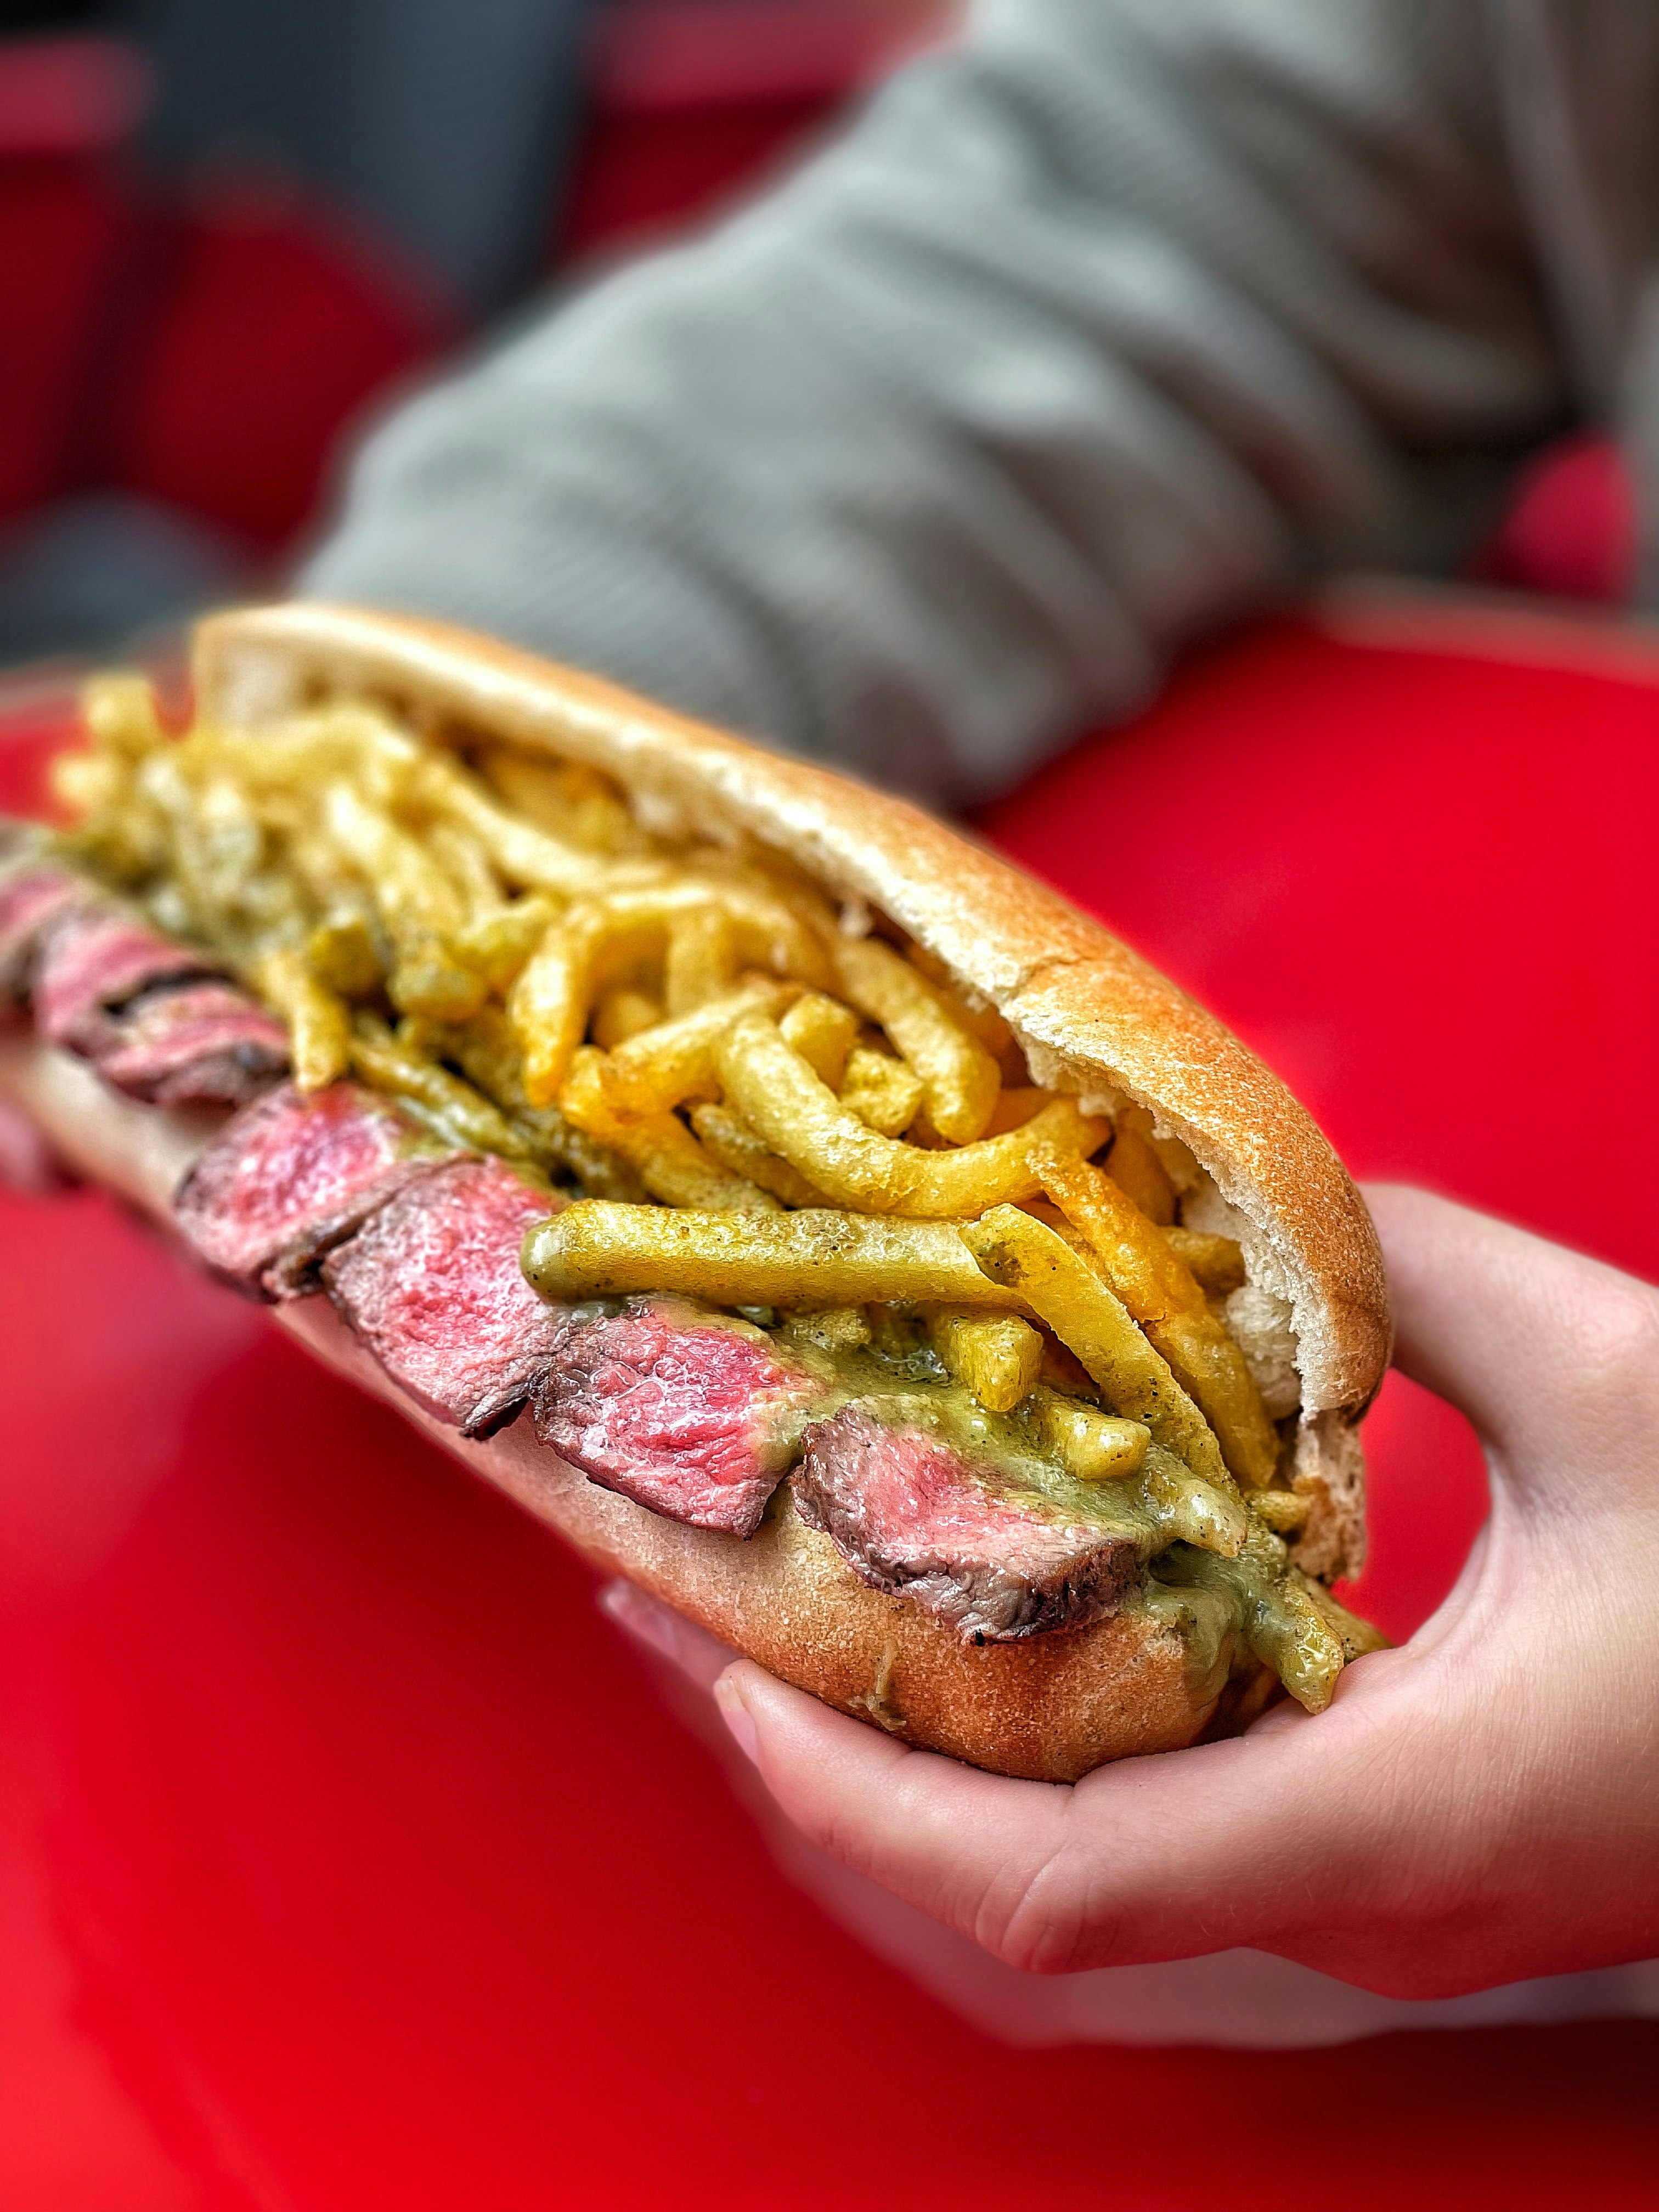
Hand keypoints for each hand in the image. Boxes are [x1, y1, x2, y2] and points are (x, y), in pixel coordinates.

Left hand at [619, 1187, 1658, 1998]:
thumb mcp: (1634, 1389)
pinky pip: (1154, 1822)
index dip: (849, 1790)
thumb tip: (1278, 1210)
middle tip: (684, 1585)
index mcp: (1388, 1817)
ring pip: (1072, 1866)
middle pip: (1009, 1885)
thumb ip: (1428, 1287)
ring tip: (785, 1592)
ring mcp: (1371, 1898)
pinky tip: (982, 1622)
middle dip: (824, 1750)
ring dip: (909, 1742)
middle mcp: (1351, 1899)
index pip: (1039, 1884)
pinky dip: (1025, 1736)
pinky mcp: (1396, 1854)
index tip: (719, 1657)